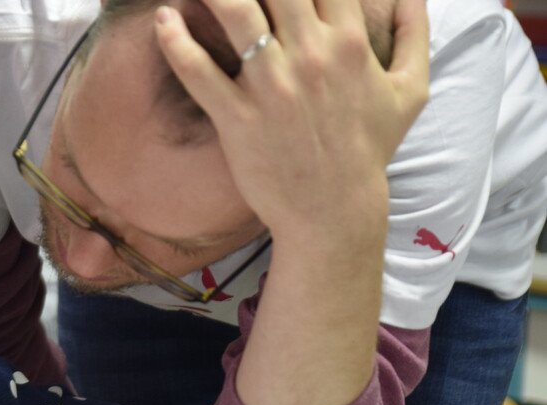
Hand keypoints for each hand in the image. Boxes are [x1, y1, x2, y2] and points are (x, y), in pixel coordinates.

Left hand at [154, 0, 428, 245]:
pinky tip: (165, 19)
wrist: (334, 210)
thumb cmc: (369, 149)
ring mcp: (271, 86)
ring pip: (236, 13)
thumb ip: (415, 32)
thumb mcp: (411, 90)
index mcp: (350, 42)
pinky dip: (176, 41)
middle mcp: (311, 56)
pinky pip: (198, 71)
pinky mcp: (237, 117)